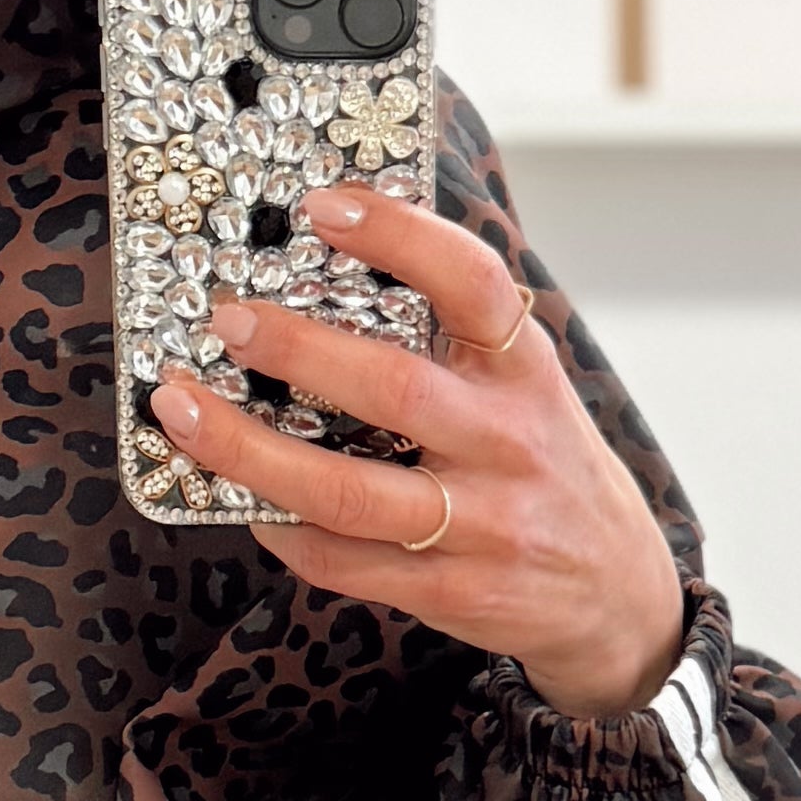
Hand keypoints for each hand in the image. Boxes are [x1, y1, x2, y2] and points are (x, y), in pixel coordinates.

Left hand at [157, 190, 689, 722]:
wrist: (618, 594)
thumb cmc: (548, 469)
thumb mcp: (527, 387)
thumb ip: (457, 337)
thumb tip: (336, 259)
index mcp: (525, 372)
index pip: (472, 283)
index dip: (399, 235)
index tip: (322, 206)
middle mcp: (508, 443)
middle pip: (392, 390)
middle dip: (295, 349)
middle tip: (227, 319)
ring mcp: (482, 525)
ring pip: (345, 492)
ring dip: (247, 452)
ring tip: (182, 412)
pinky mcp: (451, 593)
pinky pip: (343, 564)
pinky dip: (281, 529)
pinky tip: (243, 499)